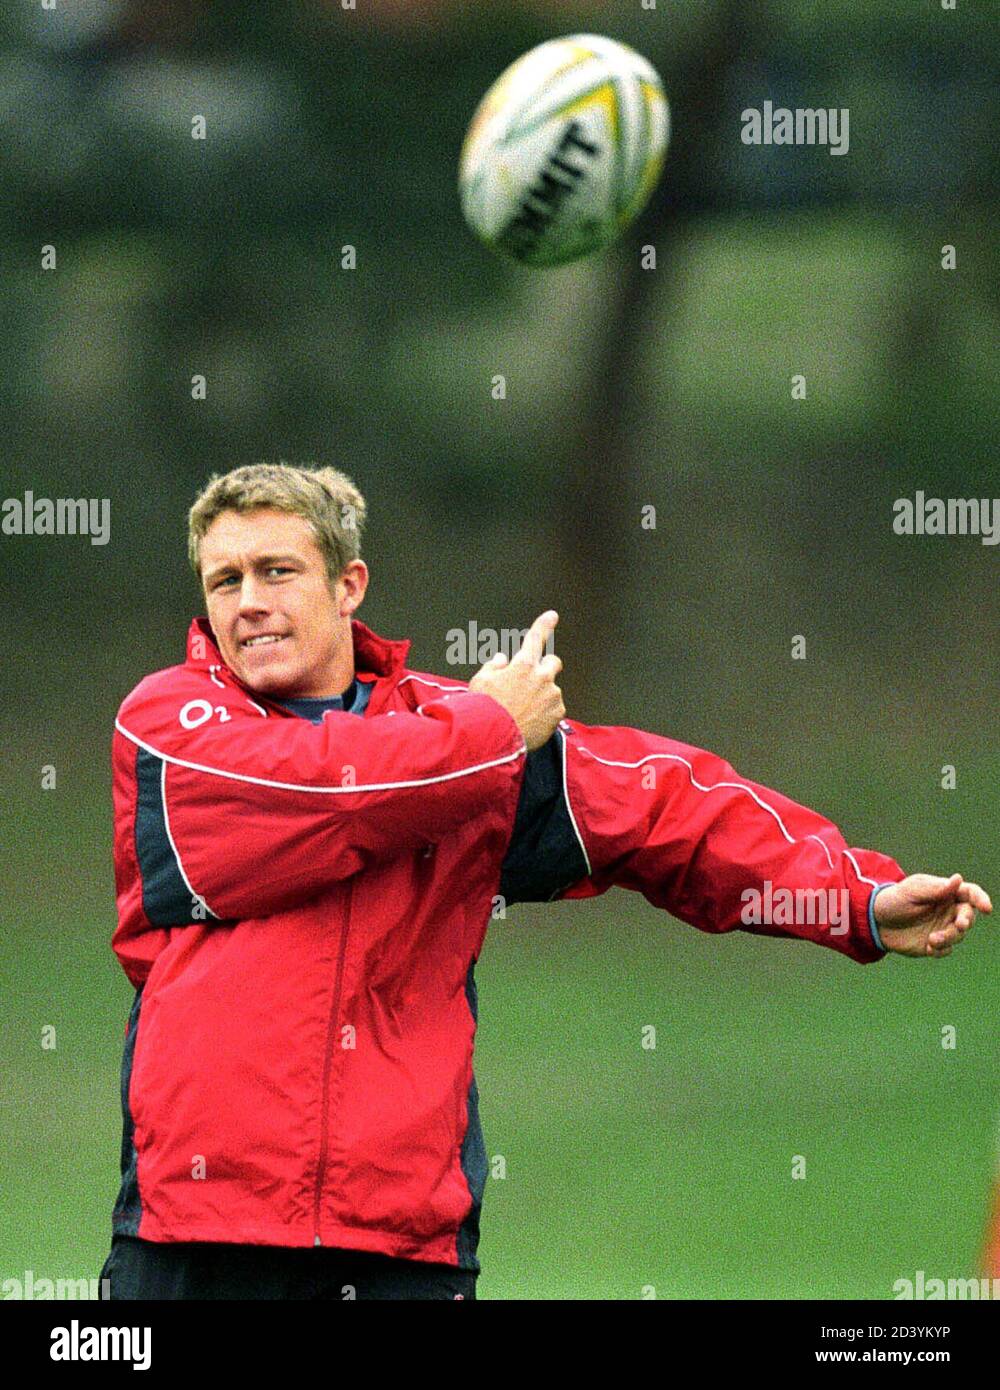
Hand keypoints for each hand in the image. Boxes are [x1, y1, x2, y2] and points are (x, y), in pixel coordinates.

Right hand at [468, 610, 564, 750]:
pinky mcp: (558, 714)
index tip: (552, 615)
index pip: (535, 639)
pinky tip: (530, 722)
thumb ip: (493, 667)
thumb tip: (502, 660)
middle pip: (553, 663)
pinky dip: (545, 713)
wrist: (494, 739)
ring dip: (542, 695)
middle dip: (545, 668)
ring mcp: (552, 696)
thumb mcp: (480, 682)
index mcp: (522, 665)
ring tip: (522, 712)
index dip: (544, 625)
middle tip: (531, 682)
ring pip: (551, 690)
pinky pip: (554, 709)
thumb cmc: (483, 709)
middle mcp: (541, 677)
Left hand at [874, 873, 991, 957]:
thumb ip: (935, 889)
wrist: (876, 921)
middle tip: (959, 925)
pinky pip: (946, 949)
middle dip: (966, 921)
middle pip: (968, 916)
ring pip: (959, 935)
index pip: (970, 893)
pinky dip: (941, 949)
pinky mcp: (935, 944)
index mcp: (945, 893)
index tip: (986, 908)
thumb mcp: (912, 891)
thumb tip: (958, 878)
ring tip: (932, 939)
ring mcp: (942, 927)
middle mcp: (948, 910)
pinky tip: (928, 947)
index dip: (981, 899)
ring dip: (949, 937)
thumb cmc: (895, 899)